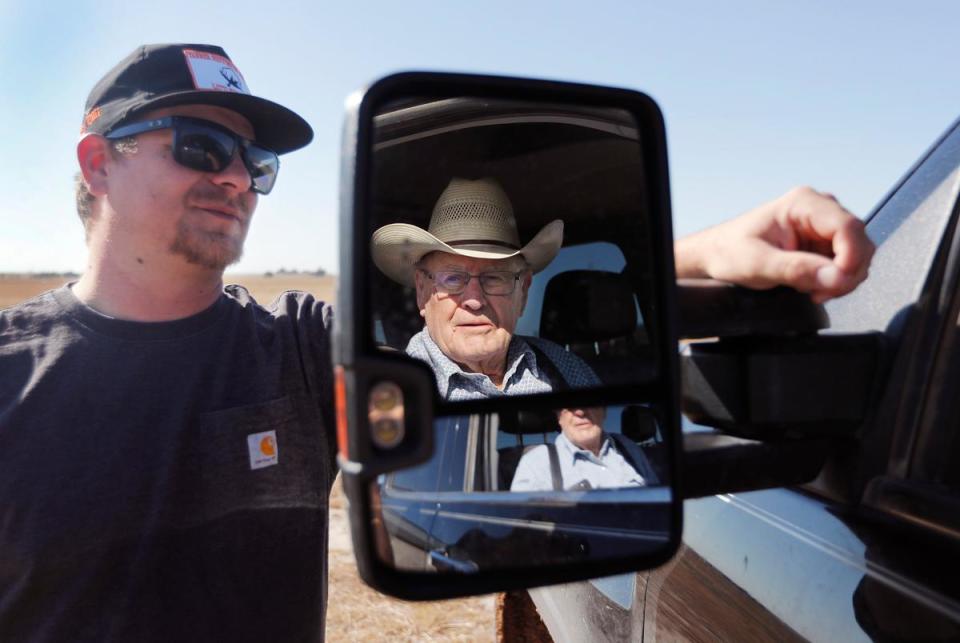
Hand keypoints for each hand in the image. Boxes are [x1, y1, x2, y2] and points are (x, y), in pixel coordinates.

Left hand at [674, 186, 873, 302]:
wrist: (716, 255)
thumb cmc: (729, 252)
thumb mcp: (758, 264)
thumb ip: (797, 270)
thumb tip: (837, 277)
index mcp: (803, 203)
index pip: (848, 227)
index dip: (851, 258)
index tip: (837, 283)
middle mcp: (819, 208)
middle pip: (859, 241)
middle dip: (848, 273)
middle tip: (820, 294)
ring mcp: (823, 225)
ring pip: (857, 254)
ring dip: (843, 279)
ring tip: (812, 291)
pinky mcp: (823, 243)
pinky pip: (846, 263)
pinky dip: (837, 280)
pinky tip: (813, 287)